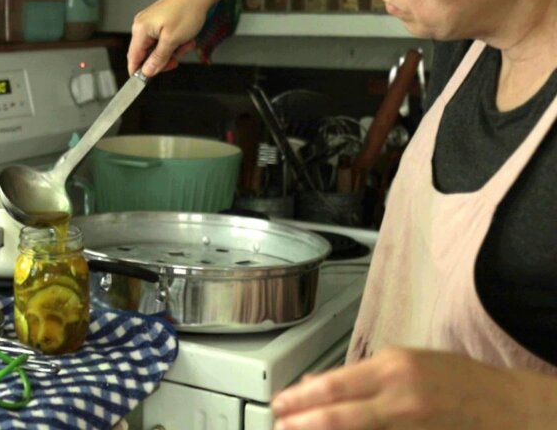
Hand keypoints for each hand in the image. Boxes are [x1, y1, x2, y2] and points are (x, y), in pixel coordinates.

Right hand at [126, 0, 208, 75]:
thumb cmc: (187, 10)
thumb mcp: (172, 40)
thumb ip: (158, 59)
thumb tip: (146, 72)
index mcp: (140, 29)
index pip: (133, 57)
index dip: (138, 72)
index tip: (145, 82)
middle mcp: (142, 25)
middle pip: (146, 54)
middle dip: (163, 59)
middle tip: (177, 59)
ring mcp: (151, 22)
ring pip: (157, 47)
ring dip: (172, 50)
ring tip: (186, 44)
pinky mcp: (160, 20)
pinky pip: (163, 39)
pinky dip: (174, 42)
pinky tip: (185, 38)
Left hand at [272, 347, 550, 429]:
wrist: (507, 405)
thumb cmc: (455, 379)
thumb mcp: (404, 362)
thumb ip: (359, 375)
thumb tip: (314, 384)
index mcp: (392, 368)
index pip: (334, 386)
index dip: (301, 399)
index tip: (279, 405)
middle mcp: (401, 398)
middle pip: (340, 416)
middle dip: (304, 423)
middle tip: (280, 427)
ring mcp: (412, 427)